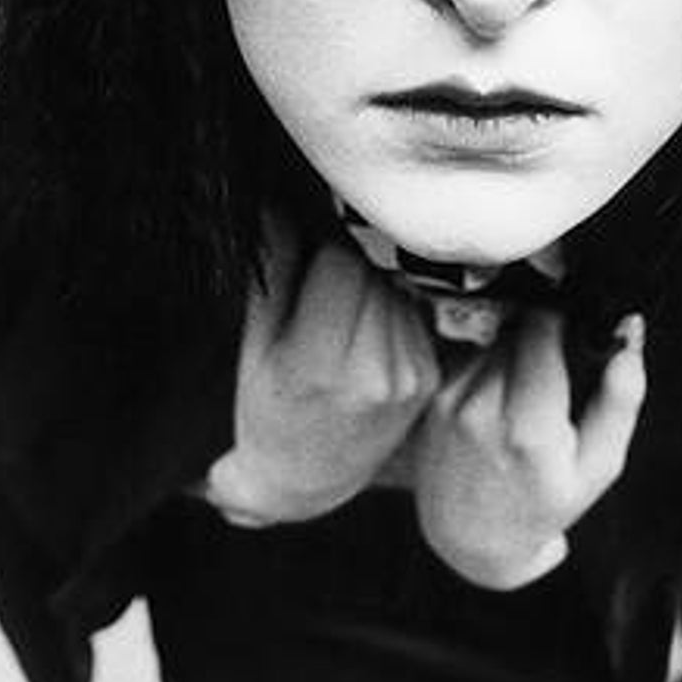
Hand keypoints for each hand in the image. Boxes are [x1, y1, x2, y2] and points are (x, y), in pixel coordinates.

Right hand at [205, 217, 439, 524]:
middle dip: (345, 265)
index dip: (317, 249)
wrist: (302, 479)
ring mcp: (408, 377)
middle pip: (372, 271)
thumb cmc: (264, 406)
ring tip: (340, 313)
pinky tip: (365, 333)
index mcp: (319, 362)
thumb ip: (271, 270)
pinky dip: (391, 310)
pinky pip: (414, 313)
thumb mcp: (252, 343)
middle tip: (319, 283)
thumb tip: (276, 202)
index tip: (302, 259)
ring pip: (397, 287)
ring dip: (372, 285)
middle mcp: (373, 372)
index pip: (339, 261)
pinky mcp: (428, 378)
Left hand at [413, 310, 646, 589]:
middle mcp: (483, 410)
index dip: (564, 321)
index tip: (576, 333)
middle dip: (541, 339)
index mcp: (529, 427)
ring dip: (514, 353)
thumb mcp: (599, 466)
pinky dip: (489, 370)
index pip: (542, 327)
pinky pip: (471, 360)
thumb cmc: (544, 504)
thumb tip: (631, 336)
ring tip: (527, 396)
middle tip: (556, 375)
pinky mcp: (435, 401)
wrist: (472, 540)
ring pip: (493, 343)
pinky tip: (499, 403)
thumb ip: (620, 399)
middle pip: (517, 330)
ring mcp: (452, 404)